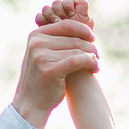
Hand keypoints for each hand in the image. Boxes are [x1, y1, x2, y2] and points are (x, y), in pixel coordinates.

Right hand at [15, 0, 98, 125]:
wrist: (31, 103)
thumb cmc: (43, 79)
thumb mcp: (45, 55)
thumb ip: (57, 41)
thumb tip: (84, 29)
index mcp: (35, 35)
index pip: (66, 25)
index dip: (83, 30)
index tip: (93, 39)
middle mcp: (37, 43)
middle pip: (74, 39)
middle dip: (90, 47)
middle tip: (97, 56)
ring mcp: (41, 56)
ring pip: (78, 51)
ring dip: (92, 57)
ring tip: (96, 65)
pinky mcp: (49, 69)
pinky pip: (77, 61)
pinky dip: (90, 63)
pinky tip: (95, 68)